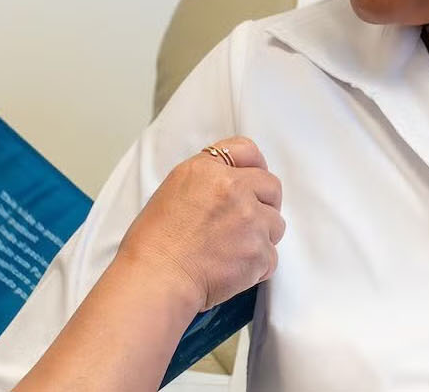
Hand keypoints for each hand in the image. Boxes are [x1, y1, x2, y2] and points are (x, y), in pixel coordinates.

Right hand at [115, 136, 283, 313]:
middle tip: (247, 223)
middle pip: (271, 186)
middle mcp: (232, 188)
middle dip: (265, 204)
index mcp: (206, 170)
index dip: (253, 167)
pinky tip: (231, 270)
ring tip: (232, 251)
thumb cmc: (153, 244)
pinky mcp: (259, 251)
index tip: (253, 183)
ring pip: (275, 224)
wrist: (156, 278)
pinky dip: (256, 267)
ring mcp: (250, 219)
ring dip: (261, 238)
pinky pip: (271, 257)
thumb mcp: (172, 191)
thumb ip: (207, 182)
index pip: (245, 150)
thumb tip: (231, 188)